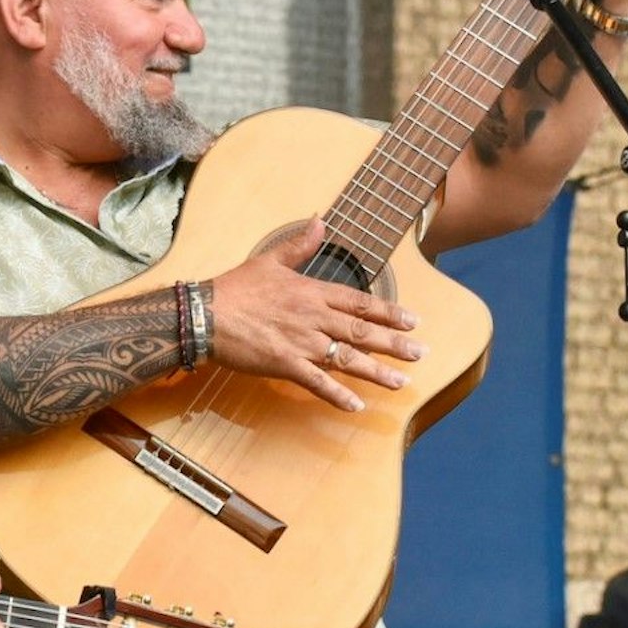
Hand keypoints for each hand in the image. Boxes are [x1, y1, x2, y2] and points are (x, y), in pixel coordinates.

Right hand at [206, 220, 425, 410]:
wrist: (205, 314)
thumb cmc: (234, 287)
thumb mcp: (268, 260)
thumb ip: (299, 245)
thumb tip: (320, 220)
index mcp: (312, 292)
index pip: (360, 302)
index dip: (390, 312)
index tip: (414, 320)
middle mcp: (313, 318)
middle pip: (363, 331)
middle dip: (395, 344)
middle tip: (421, 353)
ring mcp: (301, 343)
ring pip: (348, 358)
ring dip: (377, 371)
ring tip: (402, 382)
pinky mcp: (285, 365)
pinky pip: (317, 383)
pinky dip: (338, 395)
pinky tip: (357, 406)